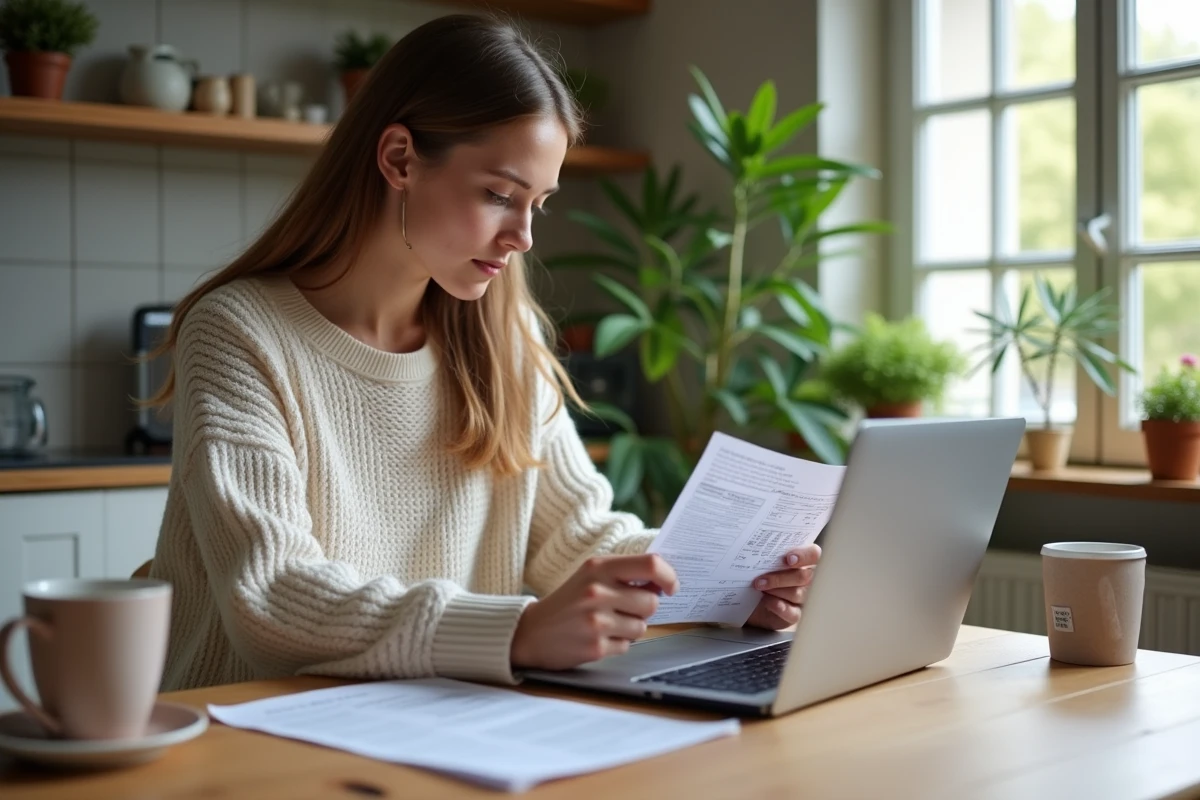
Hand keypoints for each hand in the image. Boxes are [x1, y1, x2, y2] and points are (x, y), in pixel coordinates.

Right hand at [511, 554, 678, 670]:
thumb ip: (625, 575)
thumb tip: (663, 583)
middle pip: (651, 602)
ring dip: (630, 628)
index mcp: (599, 567)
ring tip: (605, 624)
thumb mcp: (591, 576)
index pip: (651, 565)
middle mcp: (597, 591)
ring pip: (642, 626)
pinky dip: (616, 644)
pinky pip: (627, 645)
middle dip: (643, 609)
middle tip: (622, 609)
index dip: (669, 576)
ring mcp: (596, 620)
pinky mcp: (596, 646)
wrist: (531, 632)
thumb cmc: (569, 601)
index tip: (671, 587)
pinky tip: (596, 638)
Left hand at [744, 544, 820, 630]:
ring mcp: (803, 597)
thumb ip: (769, 554)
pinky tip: (768, 602)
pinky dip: (781, 608)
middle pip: (804, 576)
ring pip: (798, 593)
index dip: (803, 556)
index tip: (788, 559)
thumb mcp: (763, 562)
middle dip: (780, 577)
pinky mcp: (795, 614)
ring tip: (759, 587)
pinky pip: (793, 613)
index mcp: (803, 559)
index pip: (813, 554)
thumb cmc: (760, 573)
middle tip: (760, 579)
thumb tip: (759, 547)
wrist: (749, 597)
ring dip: (776, 590)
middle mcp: (807, 578)